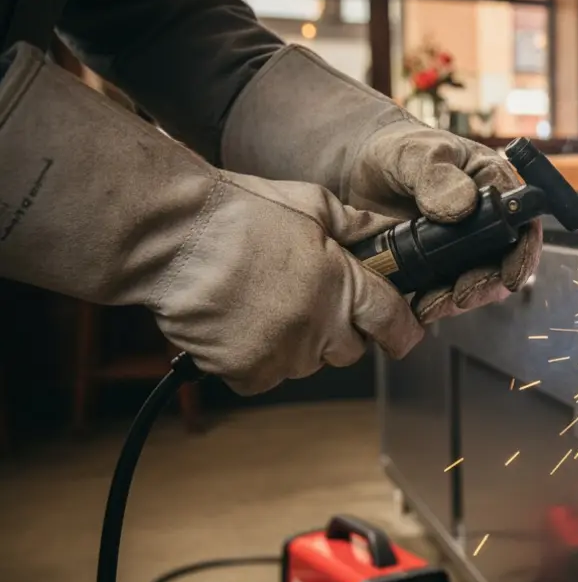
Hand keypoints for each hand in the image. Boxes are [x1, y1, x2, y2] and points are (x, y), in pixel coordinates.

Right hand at [156, 173, 426, 394]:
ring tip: (263, 302)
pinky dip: (257, 359)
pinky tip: (239, 324)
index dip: (402, 329)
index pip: (394, 322)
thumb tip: (391, 233)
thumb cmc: (237, 213)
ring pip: (308, 364)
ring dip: (297, 343)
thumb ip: (357, 226)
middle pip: (352, 350)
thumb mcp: (310, 204)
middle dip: (340, 330)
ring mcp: (284, 353)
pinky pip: (266, 378)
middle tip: (308, 298)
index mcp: (342, 284)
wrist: (170, 236)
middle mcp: (319, 325)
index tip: (403, 331)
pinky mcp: (248, 372)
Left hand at [342, 122, 543, 321]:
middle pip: (505, 261)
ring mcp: (465, 245)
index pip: (524, 223)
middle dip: (487, 284)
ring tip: (432, 304)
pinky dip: (437, 301)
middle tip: (461, 296)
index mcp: (494, 184)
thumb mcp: (413, 154)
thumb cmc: (395, 150)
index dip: (523, 253)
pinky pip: (448, 289)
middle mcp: (488, 218)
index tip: (508, 276)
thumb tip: (464, 205)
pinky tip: (419, 306)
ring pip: (478, 281)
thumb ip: (436, 175)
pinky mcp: (441, 264)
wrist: (357, 169)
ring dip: (460, 298)